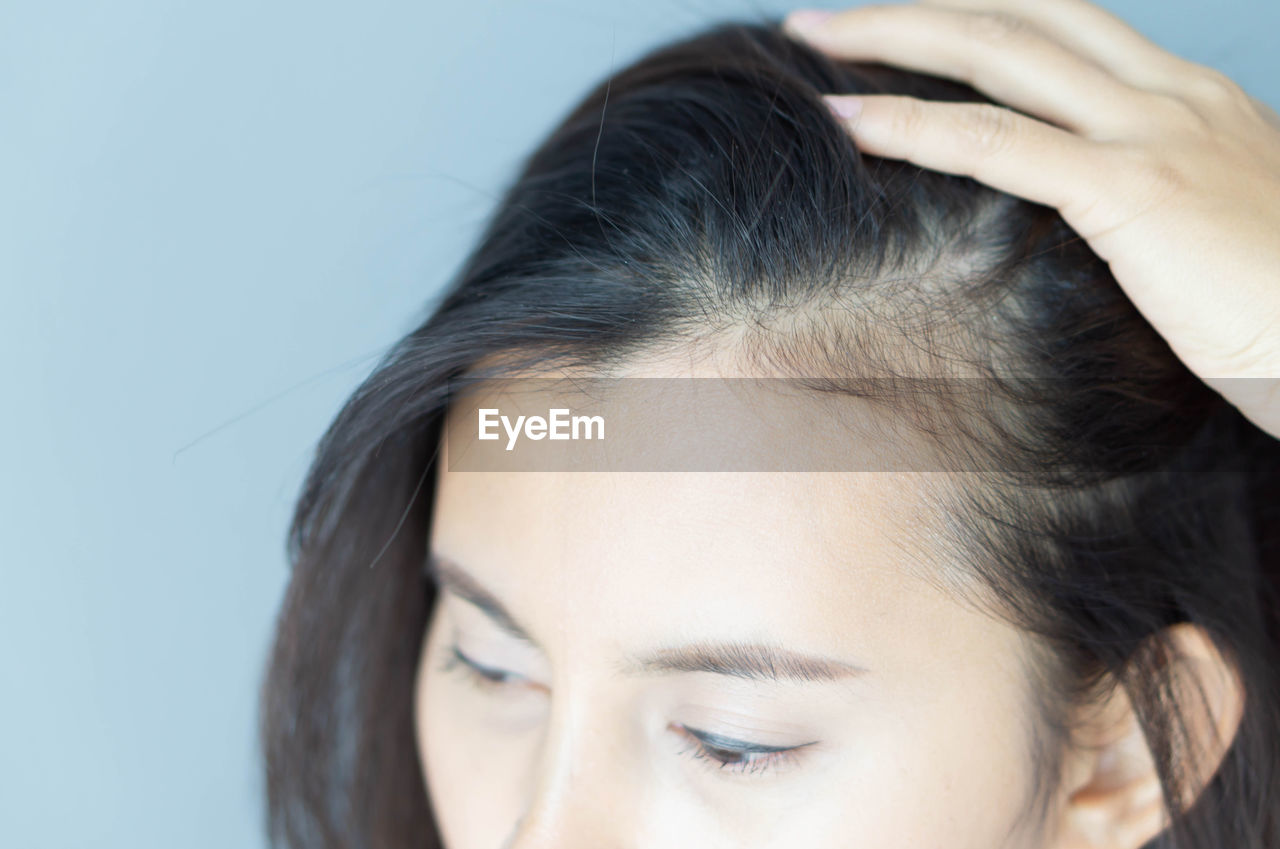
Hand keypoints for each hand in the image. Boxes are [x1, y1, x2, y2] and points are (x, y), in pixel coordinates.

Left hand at [783, 0, 1279, 438]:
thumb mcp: (1216, 227)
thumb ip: (1153, 199)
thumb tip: (1094, 218)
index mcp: (1189, 99)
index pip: (1064, 26)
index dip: (976, 14)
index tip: (909, 26)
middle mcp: (1170, 94)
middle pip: (1021, 14)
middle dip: (919, 9)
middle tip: (832, 20)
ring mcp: (1153, 133)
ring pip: (1000, 54)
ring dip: (894, 40)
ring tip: (815, 39)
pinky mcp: (1133, 190)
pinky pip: (1000, 144)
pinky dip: (915, 127)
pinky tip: (851, 124)